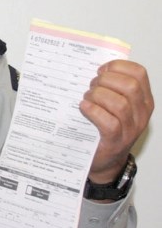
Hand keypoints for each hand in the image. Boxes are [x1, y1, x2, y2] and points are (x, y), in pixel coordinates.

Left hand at [80, 60, 153, 182]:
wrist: (104, 160)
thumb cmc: (105, 128)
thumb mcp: (113, 104)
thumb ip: (110, 87)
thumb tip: (92, 68)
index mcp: (143, 99)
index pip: (139, 73)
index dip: (117, 66)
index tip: (101, 70)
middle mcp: (141, 113)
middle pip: (130, 86)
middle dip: (106, 81)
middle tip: (91, 87)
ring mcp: (131, 129)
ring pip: (120, 104)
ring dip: (97, 96)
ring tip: (87, 99)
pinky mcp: (116, 141)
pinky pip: (109, 123)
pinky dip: (93, 111)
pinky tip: (84, 108)